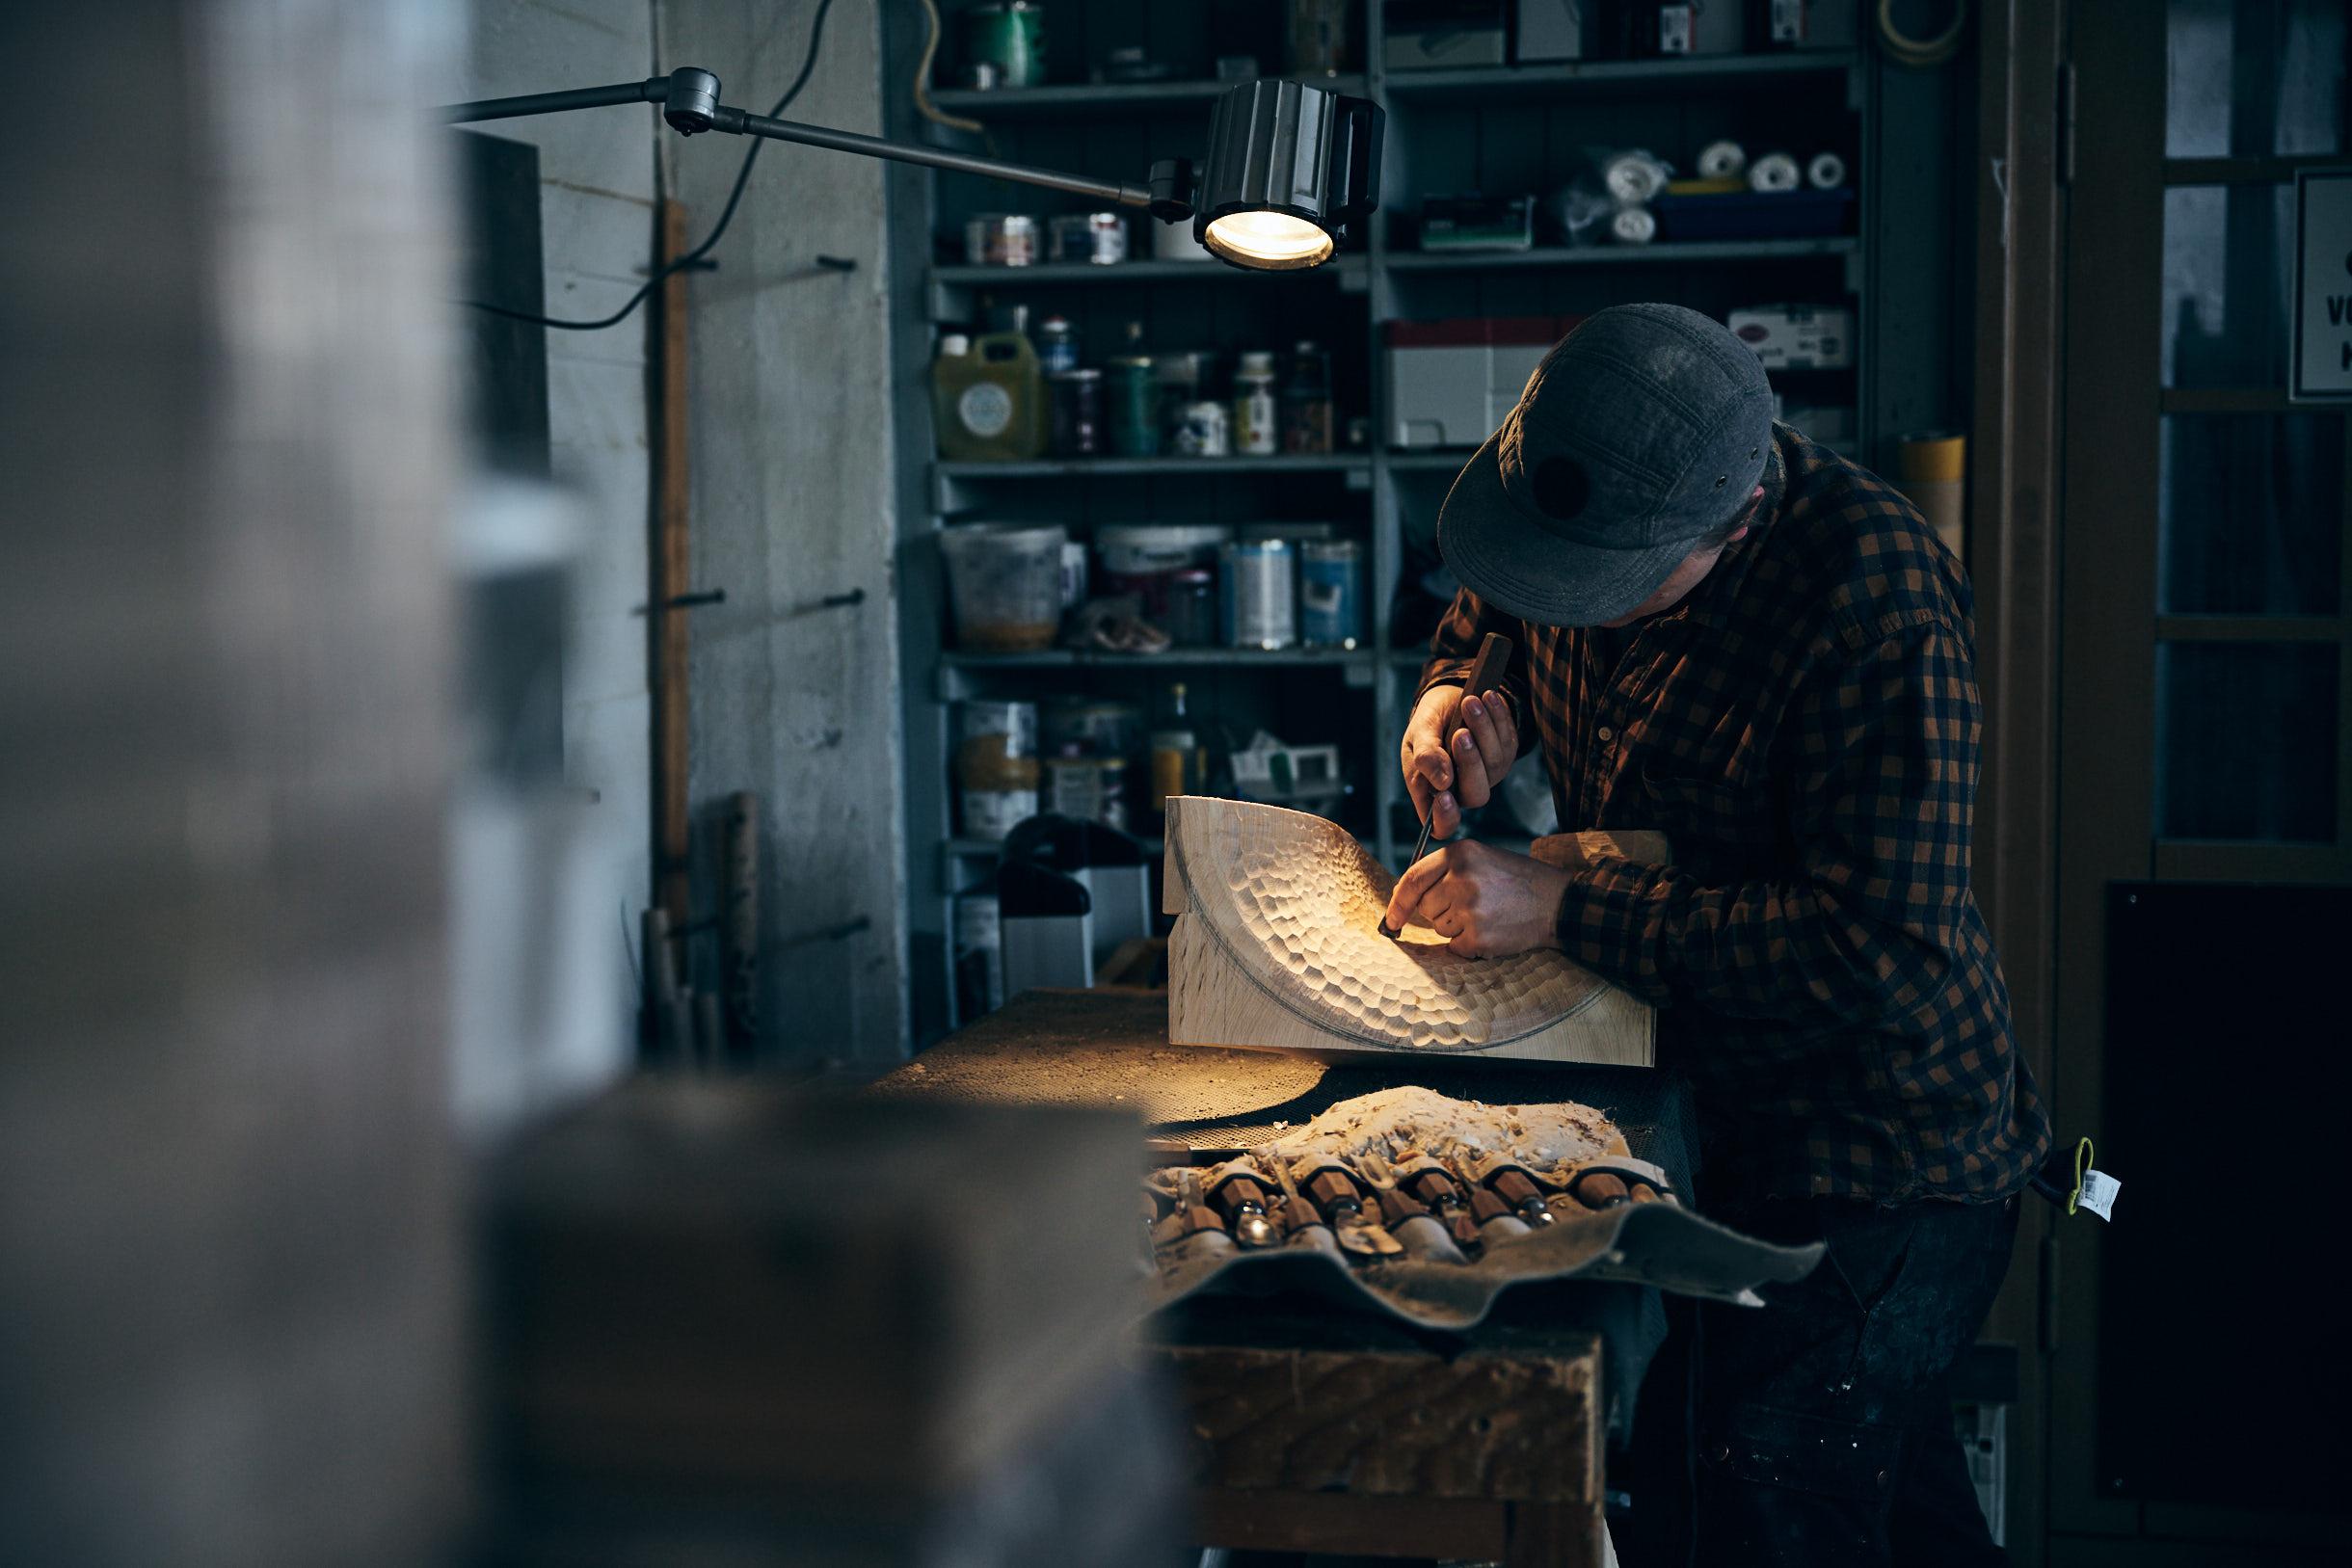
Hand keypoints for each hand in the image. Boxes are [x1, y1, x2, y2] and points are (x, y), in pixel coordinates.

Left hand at [1382, 839, 1569, 958]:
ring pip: (1440, 928)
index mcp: (1459, 854)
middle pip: (1425, 907)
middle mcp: (1461, 879)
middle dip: (1441, 911)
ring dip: (1457, 928)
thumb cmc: (1518, 880)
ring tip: (1487, 914)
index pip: (1412, 879)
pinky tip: (1491, 930)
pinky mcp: (1478, 937)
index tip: (1392, 919)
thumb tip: (1405, 894)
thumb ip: (1446, 869)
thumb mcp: (1481, 857)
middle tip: (1473, 904)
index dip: (1398, 903)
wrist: (1558, 902)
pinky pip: (1455, 947)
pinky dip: (1469, 945)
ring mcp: (1469, 909)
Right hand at [1399, 683, 1518, 840]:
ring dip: (1483, 730)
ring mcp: (1487, 774)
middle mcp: (1463, 790)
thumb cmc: (1428, 723)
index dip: (1445, 817)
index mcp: (1433, 793)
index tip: (1444, 793)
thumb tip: (1441, 782)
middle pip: (1475, 795)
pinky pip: (1508, 740)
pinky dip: (1498, 717)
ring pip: (1494, 763)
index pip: (1441, 824)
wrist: (1449, 699)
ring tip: (1470, 702)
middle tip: (1461, 733)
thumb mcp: (1417, 735)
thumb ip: (1424, 757)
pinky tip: (1487, 697)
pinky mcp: (1505, 754)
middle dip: (1470, 762)